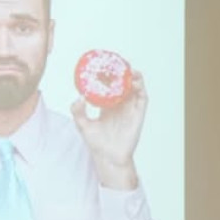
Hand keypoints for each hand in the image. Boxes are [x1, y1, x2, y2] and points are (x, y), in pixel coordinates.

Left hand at [71, 71, 147, 189]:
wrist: (108, 157)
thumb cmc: (96, 143)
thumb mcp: (82, 125)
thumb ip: (77, 111)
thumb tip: (79, 97)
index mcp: (107, 106)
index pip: (110, 86)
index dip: (109, 75)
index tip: (105, 64)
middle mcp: (120, 105)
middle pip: (124, 84)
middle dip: (122, 72)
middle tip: (117, 62)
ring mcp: (130, 109)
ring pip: (135, 88)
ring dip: (133, 77)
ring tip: (128, 69)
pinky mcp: (138, 114)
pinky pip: (142, 98)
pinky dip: (140, 88)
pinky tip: (134, 82)